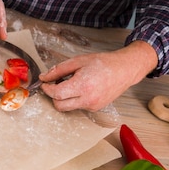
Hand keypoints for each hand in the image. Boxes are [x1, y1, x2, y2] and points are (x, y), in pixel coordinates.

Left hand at [39, 41, 157, 111]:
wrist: (124, 70)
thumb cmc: (103, 63)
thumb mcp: (78, 61)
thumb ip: (58, 70)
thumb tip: (44, 77)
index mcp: (83, 85)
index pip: (56, 94)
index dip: (47, 89)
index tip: (44, 83)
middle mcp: (88, 99)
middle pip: (59, 105)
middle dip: (53, 96)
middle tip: (54, 84)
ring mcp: (92, 106)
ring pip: (68, 107)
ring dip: (64, 97)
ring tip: (71, 83)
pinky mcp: (95, 108)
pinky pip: (78, 106)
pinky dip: (74, 98)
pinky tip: (81, 87)